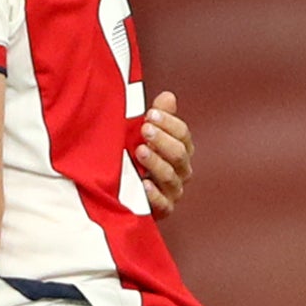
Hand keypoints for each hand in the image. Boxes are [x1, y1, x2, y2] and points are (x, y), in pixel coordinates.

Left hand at [138, 90, 193, 217]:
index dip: (169, 123)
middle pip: (180, 154)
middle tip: (145, 129)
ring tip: (140, 151)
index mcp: (180, 151)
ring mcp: (172, 191)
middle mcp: (180, 171)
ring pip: (171, 176)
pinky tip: (144, 184)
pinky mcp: (162, 209)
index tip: (151, 114)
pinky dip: (154, 195)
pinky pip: (162, 203)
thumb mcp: (144, 137)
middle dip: (163, 140)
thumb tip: (167, 96)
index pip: (183, 135)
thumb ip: (158, 117)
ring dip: (156, 162)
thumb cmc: (135, 161)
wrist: (123, 195)